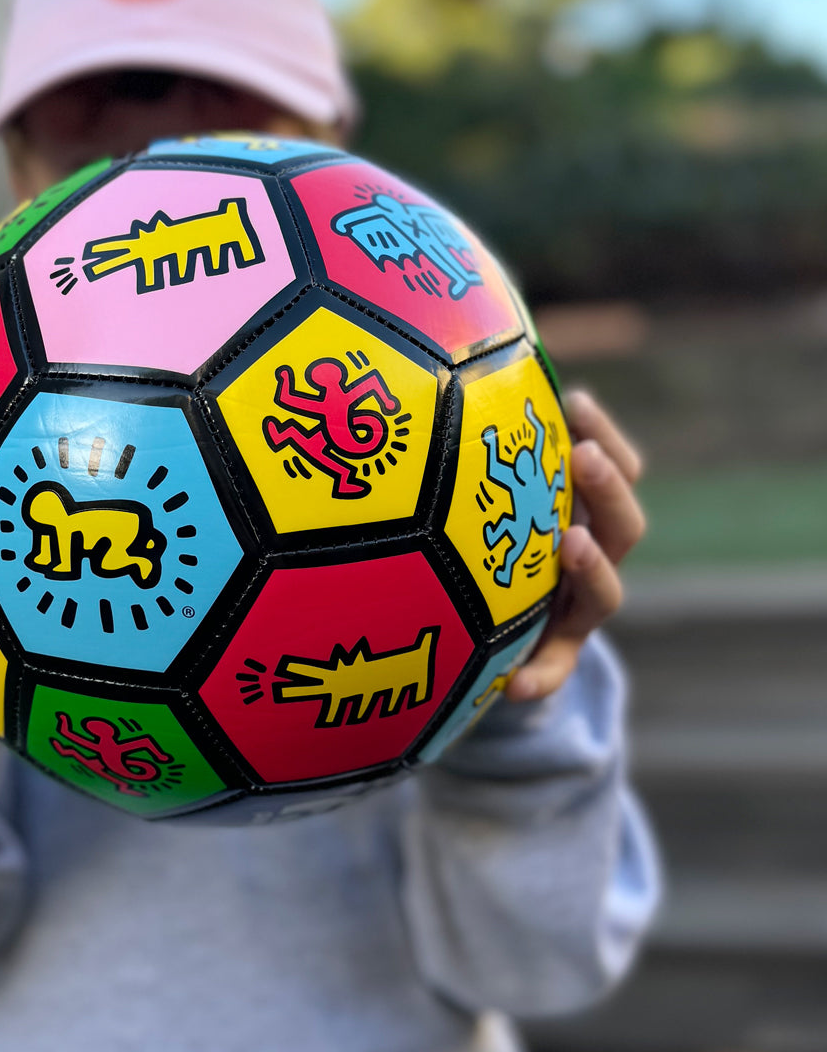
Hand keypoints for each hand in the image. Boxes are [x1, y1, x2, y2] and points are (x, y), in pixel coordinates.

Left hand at [505, 389, 645, 701]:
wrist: (488, 634)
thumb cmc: (488, 546)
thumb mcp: (490, 500)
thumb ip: (482, 454)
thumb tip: (437, 375)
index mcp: (583, 514)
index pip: (613, 469)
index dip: (602, 433)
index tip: (574, 398)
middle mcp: (591, 561)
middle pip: (624, 526)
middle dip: (608, 488)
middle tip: (583, 455)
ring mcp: (576, 613)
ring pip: (605, 594)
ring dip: (592, 568)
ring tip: (570, 543)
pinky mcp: (551, 659)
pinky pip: (552, 674)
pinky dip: (538, 679)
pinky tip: (513, 687)